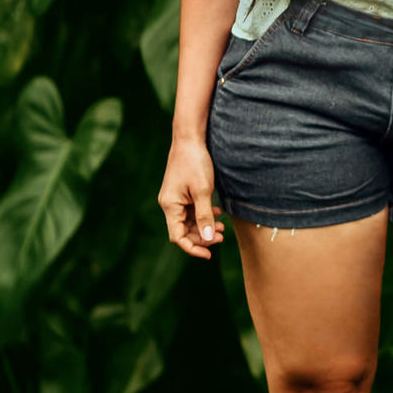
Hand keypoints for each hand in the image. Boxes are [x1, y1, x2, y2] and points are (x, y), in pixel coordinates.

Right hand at [159, 138, 226, 258]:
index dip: (193, 248)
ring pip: (189, 222)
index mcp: (170, 206)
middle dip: (202, 237)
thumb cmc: (195, 162)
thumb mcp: (203, 191)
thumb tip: (208, 239)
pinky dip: (204, 215)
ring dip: (205, 227)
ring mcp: (176, 199)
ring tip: (223, 227)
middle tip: (222, 237)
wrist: (190, 139)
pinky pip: (191, 211)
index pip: (177, 237)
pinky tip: (218, 214)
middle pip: (183, 231)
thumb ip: (205, 216)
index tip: (209, 254)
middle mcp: (169, 204)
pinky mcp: (182, 193)